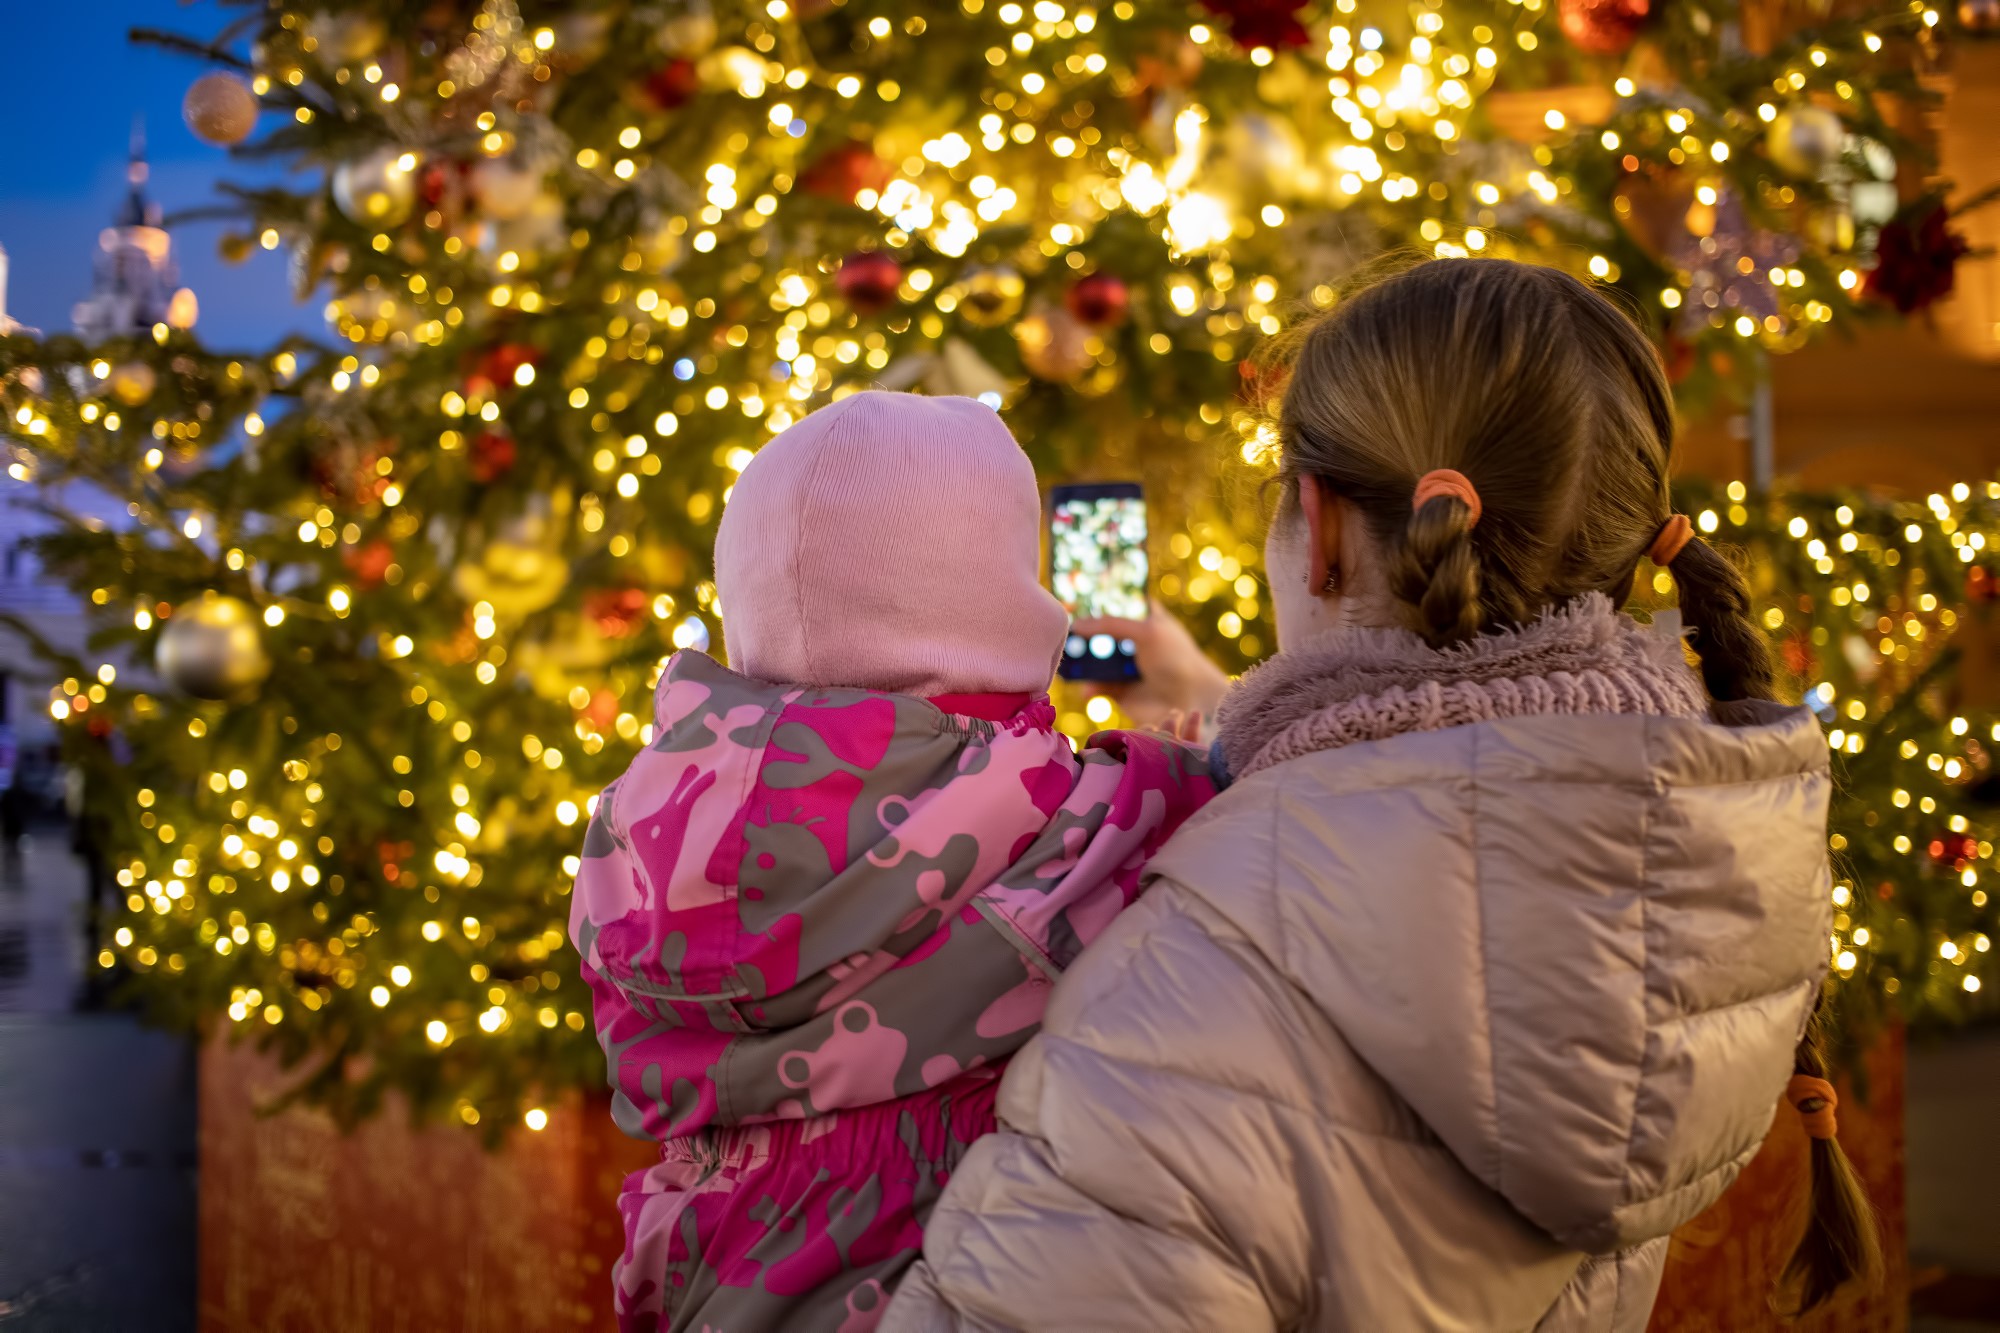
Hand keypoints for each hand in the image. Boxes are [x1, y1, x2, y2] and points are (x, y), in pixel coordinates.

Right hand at [1071, 601, 1232, 732]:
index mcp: (1146, 620)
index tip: (1076, 595)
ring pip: (1096, 661)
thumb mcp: (1146, 632)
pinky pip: (1098, 687)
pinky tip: (1087, 690)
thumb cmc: (1175, 658)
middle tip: (1062, 632)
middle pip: (1101, 634)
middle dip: (1083, 635)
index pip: (1120, 604)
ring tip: (1068, 662)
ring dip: (1082, 663)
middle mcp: (1134, 642)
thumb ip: (1111, 625)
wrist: (1190, 699)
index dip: (1101, 601)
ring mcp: (1127, 667)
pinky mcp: (1121, 692)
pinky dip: (1090, 688)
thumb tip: (1077, 625)